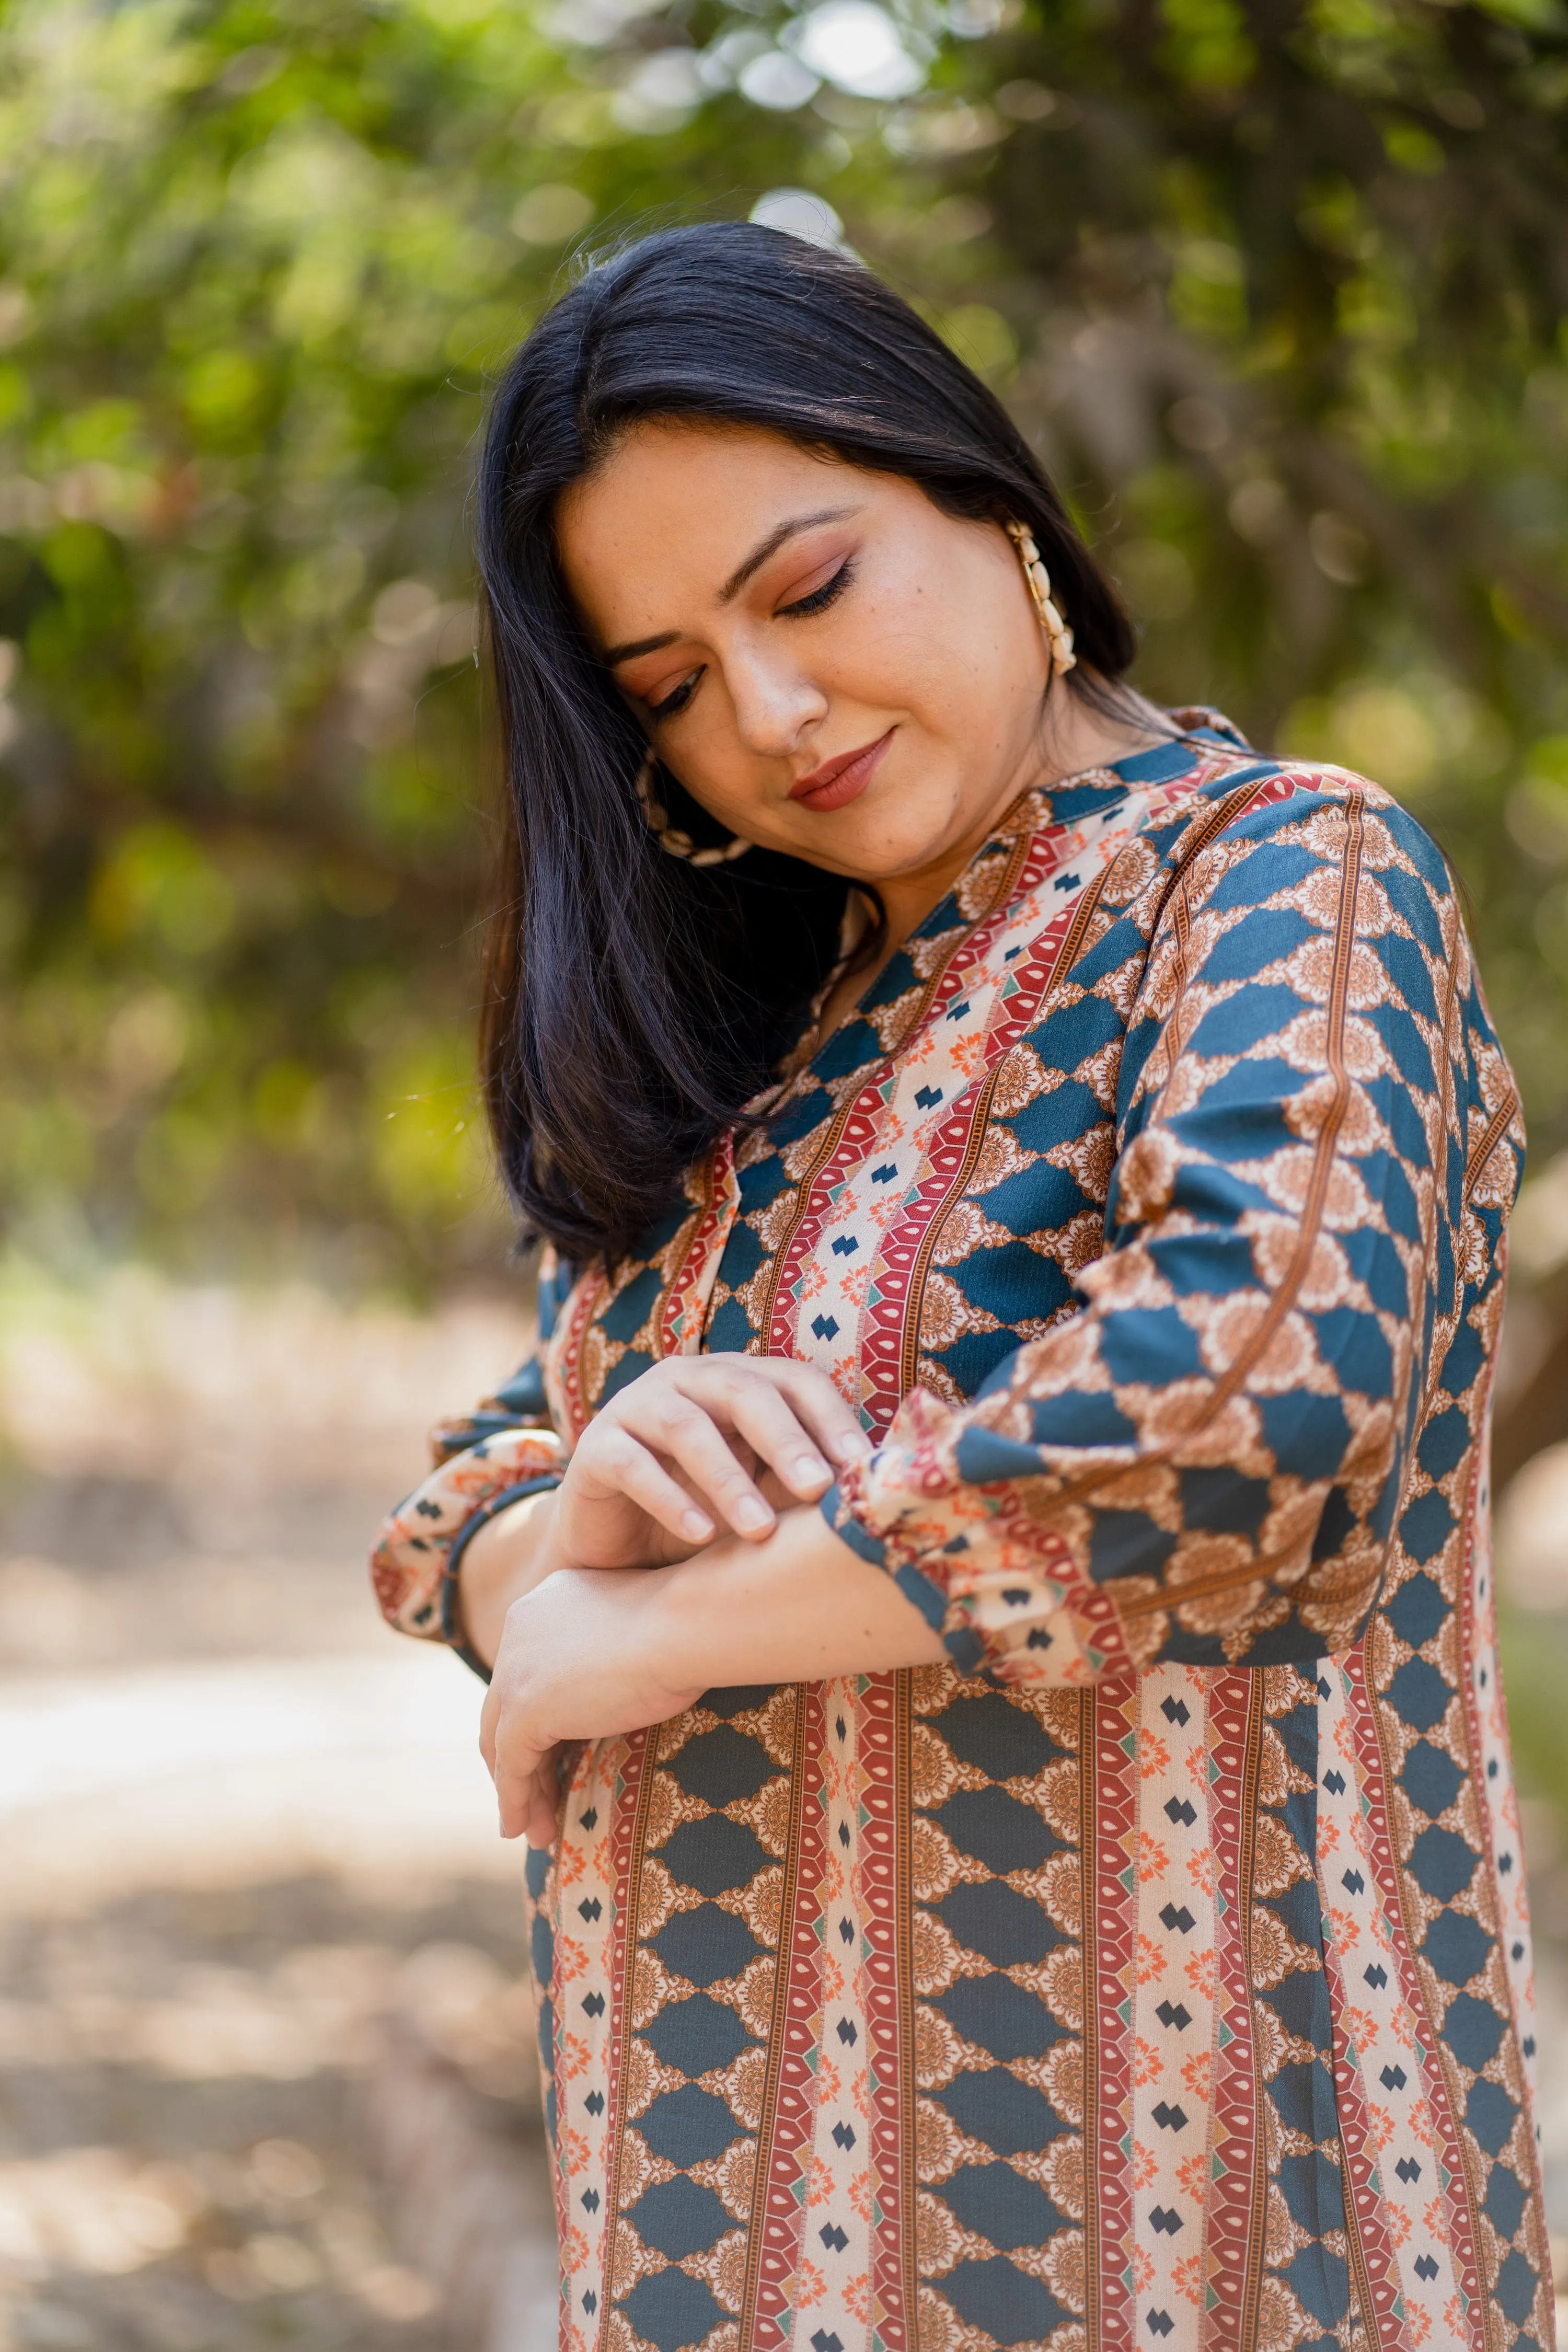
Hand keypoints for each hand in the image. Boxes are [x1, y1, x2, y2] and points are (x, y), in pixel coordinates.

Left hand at [477, 1506, 947, 1846]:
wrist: (692, 1621)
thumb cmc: (698, 1619)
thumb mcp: (655, 1633)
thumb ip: (632, 1657)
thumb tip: (653, 1678)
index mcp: (551, 1599)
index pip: (529, 1666)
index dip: (534, 1712)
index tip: (549, 1750)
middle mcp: (521, 1627)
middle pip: (504, 1703)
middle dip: (516, 1755)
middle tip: (527, 1797)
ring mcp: (517, 1669)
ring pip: (501, 1741)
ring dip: (515, 1788)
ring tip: (530, 1826)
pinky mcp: (524, 1710)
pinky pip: (511, 1768)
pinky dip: (515, 1800)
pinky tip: (525, 1829)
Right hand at [551, 1355, 868, 1570]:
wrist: (616, 1554)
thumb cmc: (706, 1517)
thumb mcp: (762, 1497)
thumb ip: (803, 1485)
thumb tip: (876, 1491)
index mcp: (737, 1381)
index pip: (794, 1380)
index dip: (830, 1417)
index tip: (864, 1466)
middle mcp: (687, 1381)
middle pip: (742, 1391)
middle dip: (786, 1440)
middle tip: (818, 1490)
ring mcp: (636, 1408)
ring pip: (686, 1427)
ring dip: (727, 1478)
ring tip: (760, 1529)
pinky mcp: (595, 1448)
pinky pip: (631, 1464)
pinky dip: (669, 1499)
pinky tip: (701, 1535)